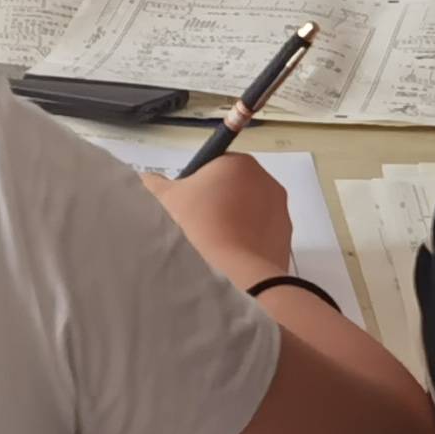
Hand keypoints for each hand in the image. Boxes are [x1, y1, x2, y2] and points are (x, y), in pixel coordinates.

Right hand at [144, 153, 291, 286]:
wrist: (237, 270)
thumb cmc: (201, 225)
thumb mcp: (167, 200)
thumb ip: (154, 183)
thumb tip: (148, 178)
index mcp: (239, 162)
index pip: (216, 165)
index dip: (199, 184)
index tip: (190, 205)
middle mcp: (266, 179)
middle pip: (235, 186)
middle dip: (219, 202)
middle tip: (198, 225)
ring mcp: (280, 208)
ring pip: (250, 210)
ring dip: (235, 221)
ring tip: (215, 243)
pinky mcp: (286, 234)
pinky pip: (262, 233)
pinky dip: (249, 241)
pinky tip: (232, 256)